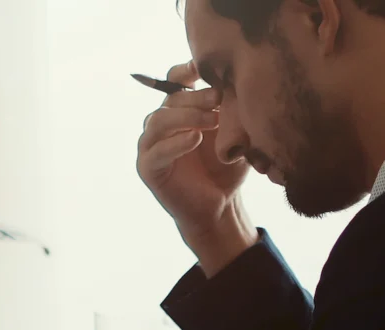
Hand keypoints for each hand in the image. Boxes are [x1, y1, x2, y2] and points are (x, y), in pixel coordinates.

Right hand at [136, 61, 256, 276]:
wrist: (221, 206)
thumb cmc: (227, 168)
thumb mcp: (234, 134)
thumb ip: (230, 110)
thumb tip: (237, 82)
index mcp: (179, 110)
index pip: (174, 81)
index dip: (185, 71)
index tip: (203, 67)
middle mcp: (161, 124)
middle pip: (170, 99)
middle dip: (195, 97)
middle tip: (219, 98)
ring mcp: (151, 145)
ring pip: (158, 120)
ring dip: (186, 117)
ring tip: (212, 120)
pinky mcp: (148, 167)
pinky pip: (155, 151)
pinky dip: (175, 143)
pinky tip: (195, 139)